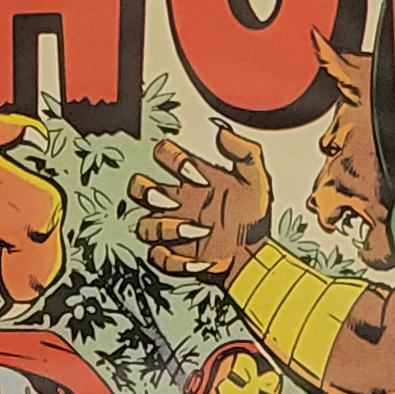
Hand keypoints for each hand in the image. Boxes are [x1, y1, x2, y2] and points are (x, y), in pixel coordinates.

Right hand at [129, 121, 271, 280]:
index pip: (163, 154)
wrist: (256, 254)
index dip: (172, 158)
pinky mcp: (175, 255)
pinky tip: (201, 258)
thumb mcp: (256, 180)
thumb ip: (245, 152)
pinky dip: (176, 260)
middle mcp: (178, 202)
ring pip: (144, 226)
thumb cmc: (252, 217)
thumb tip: (223, 133)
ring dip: (167, 229)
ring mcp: (174, 229)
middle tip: (172, 201)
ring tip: (198, 231)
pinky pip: (159, 257)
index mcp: (192, 179)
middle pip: (138, 188)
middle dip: (147, 191)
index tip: (195, 173)